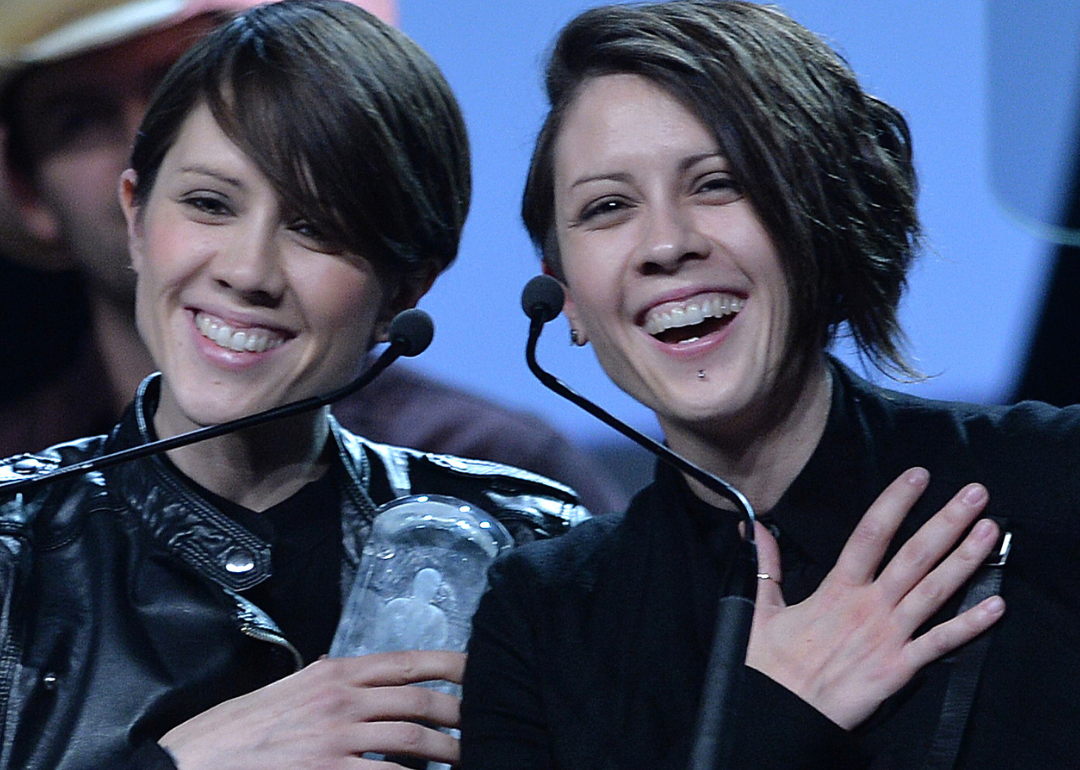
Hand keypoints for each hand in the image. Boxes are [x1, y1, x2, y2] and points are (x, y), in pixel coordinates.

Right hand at [159, 650, 465, 768]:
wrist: (190, 764)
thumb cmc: (234, 729)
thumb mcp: (284, 689)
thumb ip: (323, 680)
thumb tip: (349, 672)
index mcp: (334, 674)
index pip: (407, 663)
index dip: (451, 664)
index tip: (477, 670)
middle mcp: (342, 701)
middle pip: (421, 702)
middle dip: (459, 714)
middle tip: (483, 723)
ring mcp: (337, 740)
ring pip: (415, 742)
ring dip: (449, 752)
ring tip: (468, 758)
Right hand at [744, 467, 1004, 729]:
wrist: (781, 712)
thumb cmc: (770, 663)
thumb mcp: (760, 607)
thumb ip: (766, 563)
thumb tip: (753, 527)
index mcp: (837, 589)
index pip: (870, 535)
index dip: (895, 503)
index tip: (918, 476)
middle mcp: (869, 606)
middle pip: (914, 556)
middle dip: (946, 521)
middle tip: (976, 494)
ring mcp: (889, 636)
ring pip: (935, 591)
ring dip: (965, 559)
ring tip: (989, 531)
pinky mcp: (900, 668)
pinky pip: (941, 643)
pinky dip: (970, 625)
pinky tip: (996, 605)